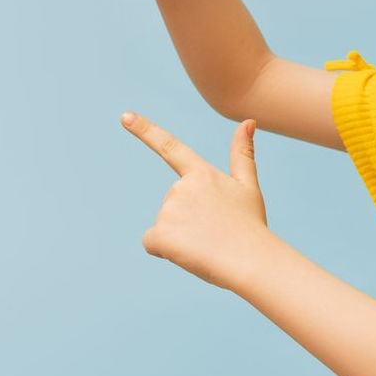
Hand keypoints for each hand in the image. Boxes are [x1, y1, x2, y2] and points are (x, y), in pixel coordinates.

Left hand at [120, 112, 270, 291]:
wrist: (250, 259)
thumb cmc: (251, 225)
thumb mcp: (248, 187)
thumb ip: (243, 154)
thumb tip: (248, 121)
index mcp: (202, 174)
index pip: (170, 147)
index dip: (146, 130)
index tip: (125, 116)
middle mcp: (180, 187)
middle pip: (173, 205)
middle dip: (189, 220)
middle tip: (214, 231)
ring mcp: (168, 210)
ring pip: (165, 226)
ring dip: (181, 236)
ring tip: (207, 243)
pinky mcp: (159, 234)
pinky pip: (153, 243)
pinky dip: (167, 251)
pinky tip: (190, 253)